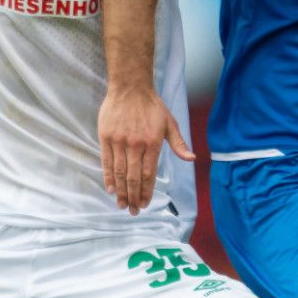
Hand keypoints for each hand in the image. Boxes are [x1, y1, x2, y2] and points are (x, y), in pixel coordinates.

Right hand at [98, 87, 193, 214]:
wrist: (130, 87)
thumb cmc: (152, 105)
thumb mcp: (170, 123)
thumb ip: (179, 144)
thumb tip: (192, 159)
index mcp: (152, 143)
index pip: (148, 174)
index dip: (146, 192)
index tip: (144, 204)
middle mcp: (135, 145)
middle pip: (133, 178)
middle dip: (133, 197)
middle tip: (132, 211)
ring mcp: (119, 141)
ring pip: (119, 172)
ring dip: (121, 191)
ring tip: (121, 204)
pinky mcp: (106, 137)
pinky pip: (106, 161)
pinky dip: (108, 176)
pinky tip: (111, 188)